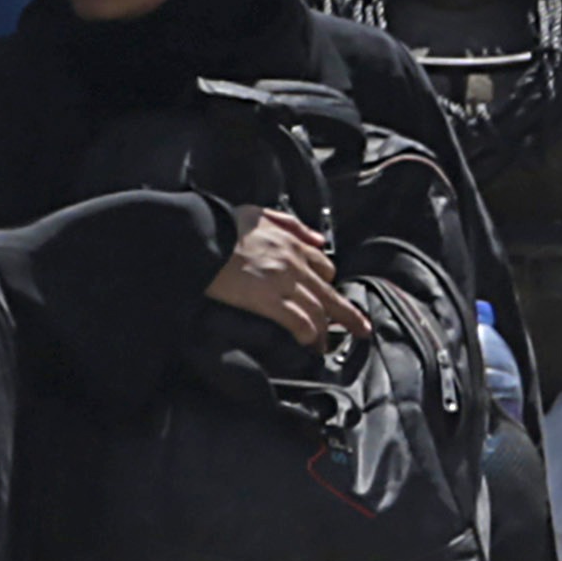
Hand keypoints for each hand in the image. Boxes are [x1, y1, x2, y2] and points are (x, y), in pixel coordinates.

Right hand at [205, 208, 358, 348]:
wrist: (201, 237)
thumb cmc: (225, 226)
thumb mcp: (262, 214)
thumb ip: (293, 225)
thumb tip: (318, 239)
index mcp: (292, 244)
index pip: (325, 268)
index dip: (329, 286)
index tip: (331, 300)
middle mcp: (294, 263)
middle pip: (329, 294)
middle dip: (347, 315)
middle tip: (360, 330)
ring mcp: (282, 282)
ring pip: (317, 311)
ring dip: (324, 332)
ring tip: (324, 347)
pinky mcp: (267, 300)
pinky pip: (297, 320)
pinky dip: (307, 333)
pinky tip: (309, 343)